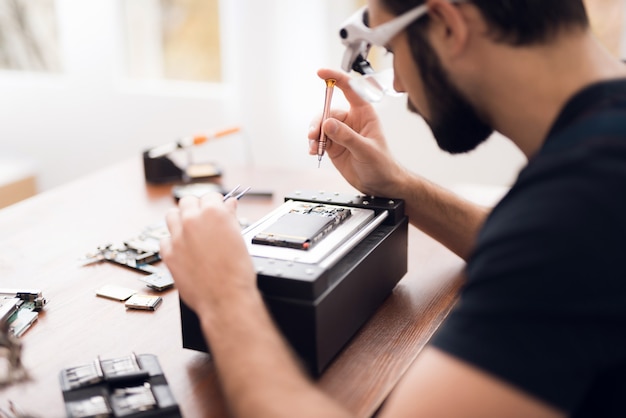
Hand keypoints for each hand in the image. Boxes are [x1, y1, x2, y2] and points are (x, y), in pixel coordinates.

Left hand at [160, 193, 255, 319]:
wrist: (226, 299)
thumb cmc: (237, 272)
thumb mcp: (240, 238)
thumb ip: (230, 217)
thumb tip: (229, 205)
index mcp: (213, 213)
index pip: (209, 196)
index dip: (215, 203)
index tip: (216, 210)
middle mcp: (192, 221)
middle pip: (187, 201)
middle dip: (196, 208)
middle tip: (204, 221)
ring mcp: (177, 237)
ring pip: (171, 215)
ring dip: (180, 219)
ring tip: (190, 231)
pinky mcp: (168, 253)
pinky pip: (165, 239)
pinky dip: (173, 241)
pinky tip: (184, 249)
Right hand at [309, 68, 407, 196]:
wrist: (380, 185)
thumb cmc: (382, 165)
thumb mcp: (366, 150)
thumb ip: (347, 137)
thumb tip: (328, 123)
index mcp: (364, 113)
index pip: (349, 89)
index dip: (335, 78)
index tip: (321, 73)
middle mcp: (351, 120)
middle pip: (328, 111)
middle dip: (318, 121)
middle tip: (314, 134)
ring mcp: (341, 132)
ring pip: (321, 125)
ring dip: (314, 134)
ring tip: (314, 146)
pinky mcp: (333, 145)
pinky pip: (319, 139)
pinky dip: (314, 144)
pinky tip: (315, 151)